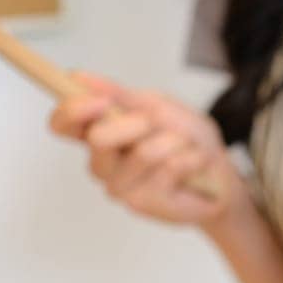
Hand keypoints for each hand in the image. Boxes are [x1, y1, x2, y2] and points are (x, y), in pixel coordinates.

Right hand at [49, 71, 236, 225]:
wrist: (220, 173)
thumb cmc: (186, 139)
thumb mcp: (157, 106)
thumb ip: (120, 95)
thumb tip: (80, 78)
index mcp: (99, 134)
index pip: (62, 124)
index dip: (71, 111)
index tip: (100, 101)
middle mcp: (102, 162)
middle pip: (97, 138)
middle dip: (138, 122)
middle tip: (158, 124)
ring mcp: (120, 186)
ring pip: (142, 153)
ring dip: (174, 141)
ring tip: (184, 146)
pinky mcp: (143, 203)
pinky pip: (168, 169)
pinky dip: (190, 158)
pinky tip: (194, 164)